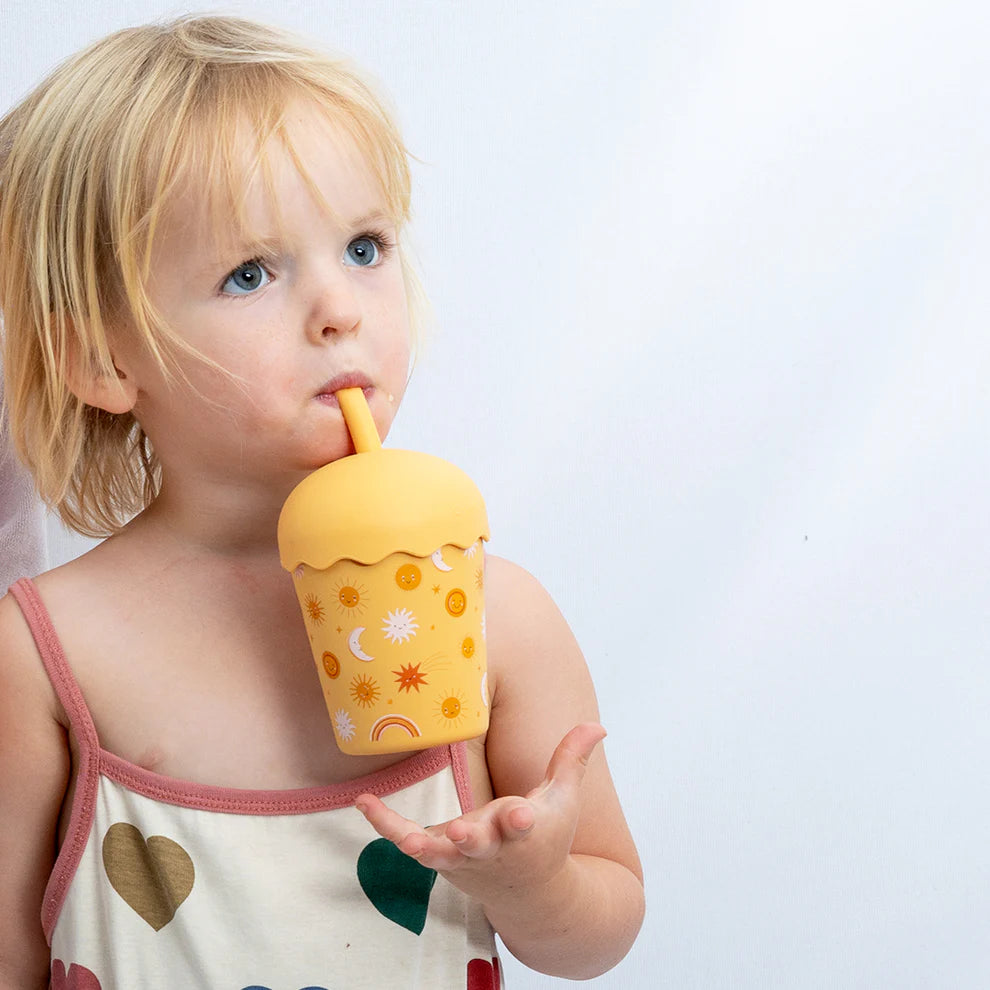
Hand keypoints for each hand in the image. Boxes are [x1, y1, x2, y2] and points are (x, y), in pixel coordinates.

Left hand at [354, 722, 605, 900]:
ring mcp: (462, 857)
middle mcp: (492, 848)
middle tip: (463, 833)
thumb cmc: (548, 837)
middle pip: (480, 844)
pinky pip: (407, 839)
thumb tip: (598, 725)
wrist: (531, 896)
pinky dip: (385, 824)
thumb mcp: (564, 798)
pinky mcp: (440, 856)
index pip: (525, 826)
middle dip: (474, 839)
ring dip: (424, 845)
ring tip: (406, 837)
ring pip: (439, 853)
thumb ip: (572, 759)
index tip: (523, 813)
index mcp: (526, 831)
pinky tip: (363, 801)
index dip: (522, 820)